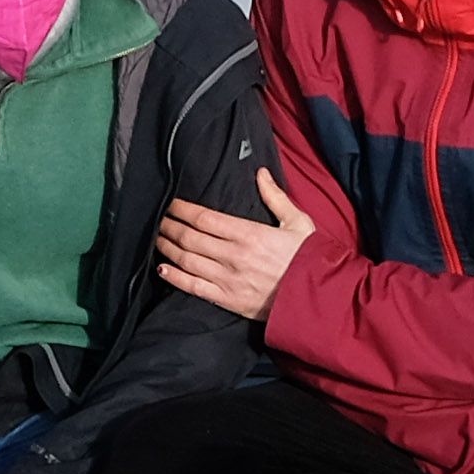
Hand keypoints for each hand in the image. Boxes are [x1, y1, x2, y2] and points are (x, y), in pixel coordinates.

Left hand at [151, 161, 322, 317]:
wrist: (316, 297)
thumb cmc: (308, 258)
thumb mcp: (298, 222)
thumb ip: (275, 197)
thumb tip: (260, 173)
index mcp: (249, 234)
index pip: (204, 218)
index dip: (182, 209)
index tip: (171, 203)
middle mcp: (233, 256)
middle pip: (190, 237)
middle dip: (170, 226)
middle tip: (158, 219)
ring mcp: (228, 280)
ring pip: (187, 260)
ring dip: (168, 248)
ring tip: (158, 238)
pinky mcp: (227, 300)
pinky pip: (193, 287)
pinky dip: (175, 277)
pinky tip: (163, 269)